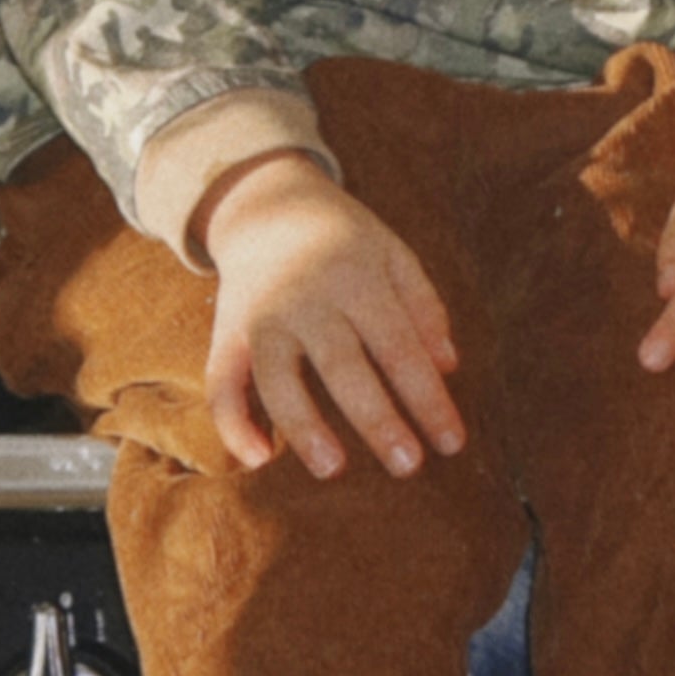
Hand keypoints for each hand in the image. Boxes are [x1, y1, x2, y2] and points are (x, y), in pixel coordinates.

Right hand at [199, 156, 464, 481]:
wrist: (267, 206)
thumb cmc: (346, 241)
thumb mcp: (394, 255)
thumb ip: (424, 307)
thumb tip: (448, 367)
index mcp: (357, 278)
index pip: (400, 347)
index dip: (427, 397)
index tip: (452, 442)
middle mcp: (306, 299)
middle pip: (343, 366)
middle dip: (377, 419)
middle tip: (409, 466)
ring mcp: (261, 317)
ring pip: (276, 378)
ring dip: (304, 426)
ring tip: (334, 469)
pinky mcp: (225, 334)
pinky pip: (221, 383)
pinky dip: (233, 423)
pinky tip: (258, 459)